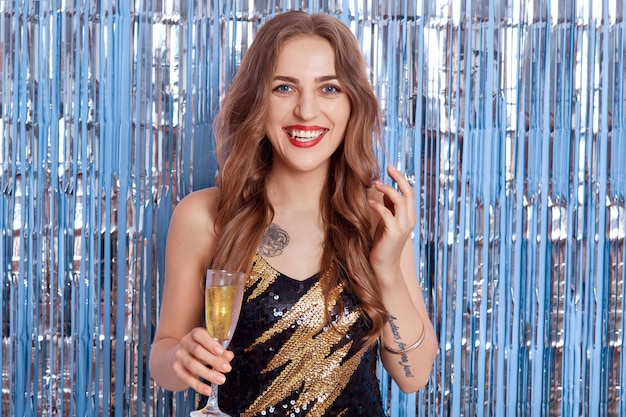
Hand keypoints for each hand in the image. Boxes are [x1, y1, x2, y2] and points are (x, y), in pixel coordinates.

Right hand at [171, 327, 233, 395]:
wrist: (180, 356)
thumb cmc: (201, 349)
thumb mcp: (211, 347)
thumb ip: (221, 350)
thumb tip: (229, 355)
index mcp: (195, 334)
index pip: (200, 335)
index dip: (210, 343)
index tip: (220, 351)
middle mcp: (185, 343)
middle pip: (198, 351)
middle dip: (214, 360)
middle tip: (227, 368)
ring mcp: (179, 356)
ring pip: (193, 365)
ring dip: (208, 374)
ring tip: (221, 380)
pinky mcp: (176, 368)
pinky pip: (187, 378)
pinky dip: (198, 385)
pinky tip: (208, 390)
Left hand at [368, 165, 416, 279]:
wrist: (384, 265)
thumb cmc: (383, 243)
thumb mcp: (387, 222)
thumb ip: (389, 207)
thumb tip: (385, 190)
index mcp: (409, 216)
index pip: (409, 192)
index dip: (401, 178)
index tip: (390, 167)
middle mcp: (409, 220)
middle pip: (408, 193)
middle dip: (398, 178)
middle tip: (388, 167)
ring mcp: (403, 226)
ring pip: (400, 201)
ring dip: (387, 189)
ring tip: (375, 184)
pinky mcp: (393, 233)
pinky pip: (387, 214)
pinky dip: (378, 205)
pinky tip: (370, 202)